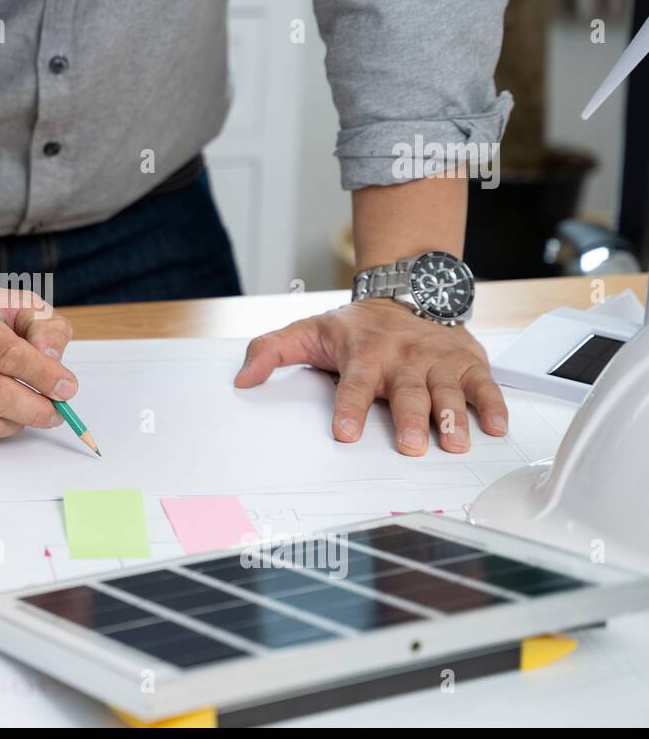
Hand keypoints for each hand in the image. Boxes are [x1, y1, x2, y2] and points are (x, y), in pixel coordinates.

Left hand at [233, 298, 508, 454]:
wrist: (406, 293)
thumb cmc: (356, 327)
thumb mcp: (307, 331)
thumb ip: (270, 352)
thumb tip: (242, 379)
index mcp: (364, 353)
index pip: (354, 383)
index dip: (349, 407)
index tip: (345, 433)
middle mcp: (403, 356)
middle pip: (406, 391)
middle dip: (408, 418)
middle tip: (408, 445)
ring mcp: (437, 359)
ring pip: (447, 390)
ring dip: (452, 417)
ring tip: (453, 442)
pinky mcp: (467, 360)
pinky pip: (483, 383)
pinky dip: (492, 404)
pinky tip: (495, 426)